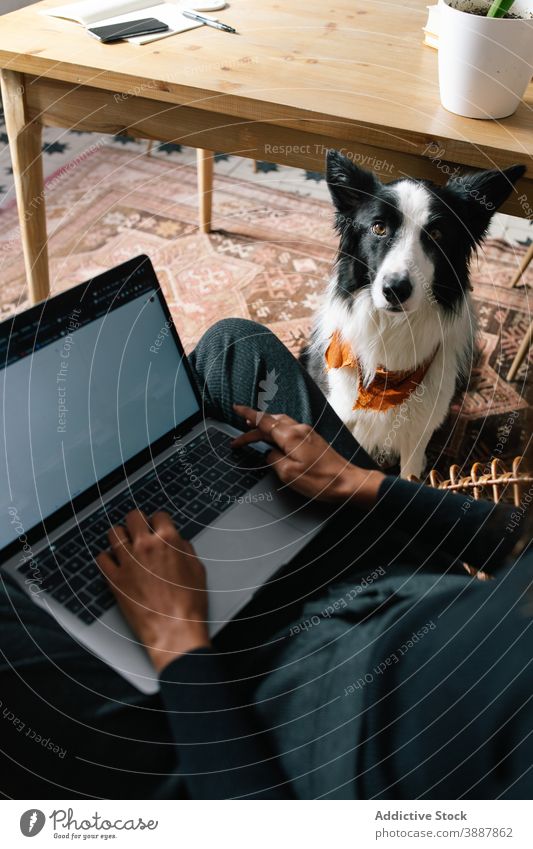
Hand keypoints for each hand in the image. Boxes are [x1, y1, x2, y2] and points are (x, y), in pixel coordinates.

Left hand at [97, 510, 209, 671]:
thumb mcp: (198, 570)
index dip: (158, 520)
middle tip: (138, 529)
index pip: (159, 515)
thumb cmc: (189, 604)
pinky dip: (106, 557)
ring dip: (120, 535)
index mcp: (168, 541)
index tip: (157, 525)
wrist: (175, 629)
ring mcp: (127, 562)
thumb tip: (178, 542)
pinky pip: (101, 558)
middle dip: (137, 521)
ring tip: (123, 542)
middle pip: (133, 517)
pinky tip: (113, 562)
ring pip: (114, 533)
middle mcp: (146, 546)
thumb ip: (186, 550)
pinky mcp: (114, 579)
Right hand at [232, 404, 383, 504]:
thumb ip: (273, 459)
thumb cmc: (321, 480)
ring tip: (253, 433)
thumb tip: (269, 452)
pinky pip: (289, 429)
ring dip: (265, 427)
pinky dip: (277, 431)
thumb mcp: (289, 474)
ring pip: (281, 423)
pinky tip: (275, 439)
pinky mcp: (313, 439)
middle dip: (253, 426)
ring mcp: (307, 433)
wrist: (348, 482)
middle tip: (240, 437)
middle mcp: (299, 429)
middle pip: (271, 421)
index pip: (263, 421)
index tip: (235, 408)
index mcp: (290, 436)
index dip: (247, 414)